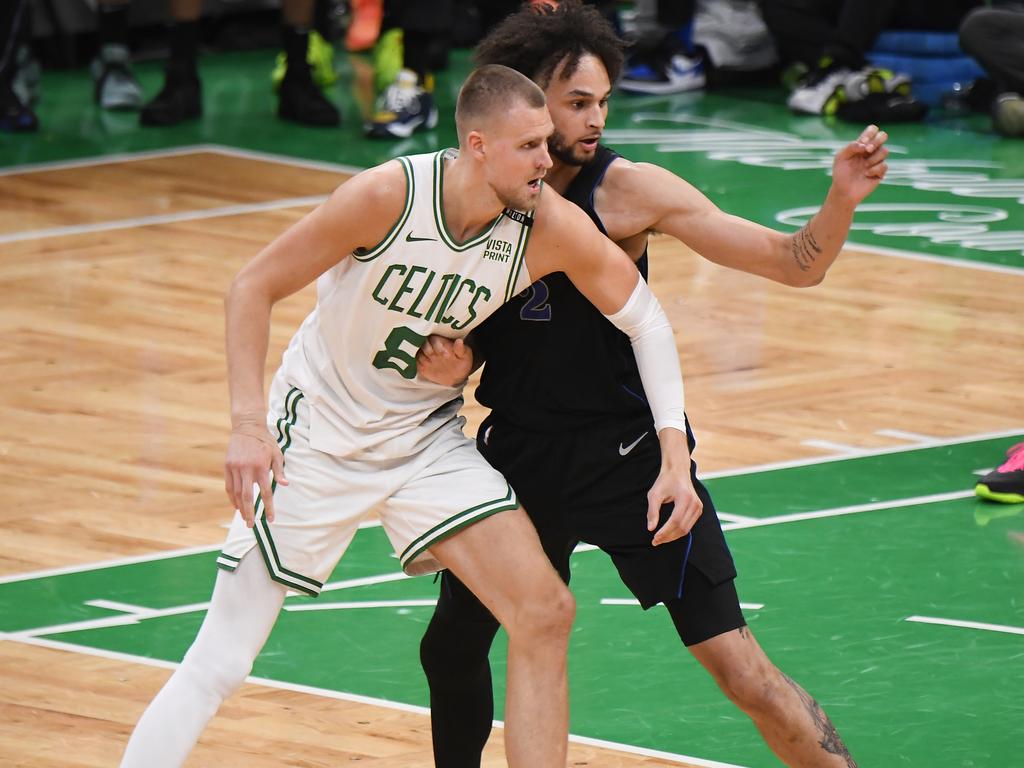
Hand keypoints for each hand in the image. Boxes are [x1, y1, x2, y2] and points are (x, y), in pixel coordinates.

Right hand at [224, 414, 286, 527]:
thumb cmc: (265, 441)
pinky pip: (228, 486)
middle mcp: (246, 469)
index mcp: (261, 467)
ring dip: (240, 507)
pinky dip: (231, 497)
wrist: (247, 427)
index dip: (269, 507)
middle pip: (246, 497)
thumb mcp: (277, 454)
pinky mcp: (227, 466)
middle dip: (249, 513)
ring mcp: (235, 468)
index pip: (265, 492)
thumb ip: (279, 471)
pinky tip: (236, 505)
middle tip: (251, 525)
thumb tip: (285, 485)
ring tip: (244, 518)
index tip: (271, 519)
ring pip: (235, 493)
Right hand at [416, 336, 472, 386]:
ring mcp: (424, 356)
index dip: (438, 346)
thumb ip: (460, 349)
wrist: (455, 375)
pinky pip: (414, 364)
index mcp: (441, 341)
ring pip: (418, 354)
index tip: (446, 354)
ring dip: (422, 359)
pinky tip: (422, 368)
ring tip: (430, 364)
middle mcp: (430, 346)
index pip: (435, 339)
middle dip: (428, 351)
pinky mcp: (421, 365)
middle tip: (435, 358)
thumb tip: (459, 342)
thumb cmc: (461, 362)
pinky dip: (416, 366)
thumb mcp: (464, 355)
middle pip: (424, 345)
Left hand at [646, 429, 702, 545]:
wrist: (678, 471)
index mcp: (685, 498)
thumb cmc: (665, 481)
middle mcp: (695, 503)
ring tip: (660, 539)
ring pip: (686, 529)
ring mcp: (699, 507)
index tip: (654, 538)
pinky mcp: (699, 509)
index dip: (665, 532)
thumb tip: (650, 528)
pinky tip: (668, 533)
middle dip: (668, 537)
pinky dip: (678, 531)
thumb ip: (652, 511)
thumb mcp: (654, 494)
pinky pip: (689, 525)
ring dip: (673, 536)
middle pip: (682, 528)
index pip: (675, 521)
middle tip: (655, 541)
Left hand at [831, 124, 889, 204]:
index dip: (870, 133)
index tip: (862, 143)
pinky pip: (884, 165)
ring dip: (872, 159)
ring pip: (884, 151)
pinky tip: (866, 174)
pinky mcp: (881, 171)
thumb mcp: (840, 158)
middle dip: (877, 141)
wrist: (843, 191)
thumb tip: (864, 145)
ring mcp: (876, 161)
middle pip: (883, 136)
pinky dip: (874, 170)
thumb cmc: (841, 174)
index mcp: (861, 145)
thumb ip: (851, 147)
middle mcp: (871, 151)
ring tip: (863, 167)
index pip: (872, 130)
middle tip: (867, 150)